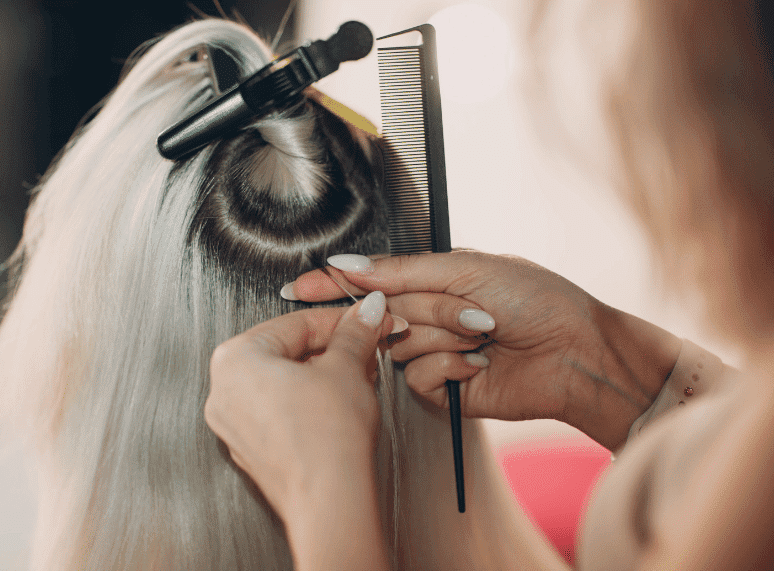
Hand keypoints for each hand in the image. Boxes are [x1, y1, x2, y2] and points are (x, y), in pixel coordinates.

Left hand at [205, 292, 395, 569]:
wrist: (328, 499)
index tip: (363, 321)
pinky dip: (307, 403)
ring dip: (322, 376)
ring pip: (283, 383)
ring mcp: (233, 425)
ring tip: (358, 378)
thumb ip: (353, 333)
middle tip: (364, 349)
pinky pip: (279, 412)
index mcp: (235, 359)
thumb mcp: (347, 368)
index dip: (339, 321)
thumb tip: (364, 313)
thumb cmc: (326, 439)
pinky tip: (338, 407)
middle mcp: (223, 391)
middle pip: (286, 353)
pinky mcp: (251, 451)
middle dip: (331, 350)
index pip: (295, 323)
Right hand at [284, 251, 680, 449]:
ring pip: (400, 347)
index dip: (332, 283)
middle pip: (387, 313)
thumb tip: (349, 262)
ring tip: (484, 336)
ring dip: (445, 337)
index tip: (297, 286)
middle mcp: (428, 315)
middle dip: (430, 311)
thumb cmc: (536, 300)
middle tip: (472, 314)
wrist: (575, 353)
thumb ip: (401, 270)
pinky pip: (418, 377)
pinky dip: (450, 367)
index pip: (369, 280)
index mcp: (432, 278)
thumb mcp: (467, 268)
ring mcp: (434, 351)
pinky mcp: (443, 388)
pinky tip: (479, 365)